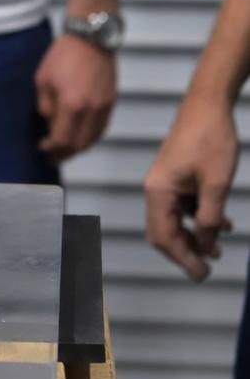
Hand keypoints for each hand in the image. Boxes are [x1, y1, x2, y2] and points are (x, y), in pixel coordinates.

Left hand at [34, 34, 116, 162]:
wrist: (91, 38)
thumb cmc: (64, 56)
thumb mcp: (43, 80)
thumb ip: (46, 107)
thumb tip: (50, 124)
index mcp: (71, 105)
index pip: (62, 139)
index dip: (51, 148)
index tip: (43, 147)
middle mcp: (91, 110)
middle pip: (79, 145)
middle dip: (64, 153)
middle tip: (53, 156)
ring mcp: (104, 107)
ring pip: (93, 139)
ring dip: (78, 147)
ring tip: (66, 150)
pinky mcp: (111, 101)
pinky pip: (102, 128)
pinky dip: (90, 136)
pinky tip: (80, 136)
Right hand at [144, 91, 237, 281]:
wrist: (209, 104)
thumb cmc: (210, 138)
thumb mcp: (215, 183)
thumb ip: (209, 217)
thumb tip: (206, 244)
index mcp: (158, 191)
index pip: (164, 236)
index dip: (183, 259)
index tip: (202, 274)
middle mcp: (156, 188)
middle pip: (165, 232)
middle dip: (186, 251)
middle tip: (207, 269)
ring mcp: (165, 182)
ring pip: (175, 220)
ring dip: (195, 236)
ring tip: (218, 249)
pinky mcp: (176, 176)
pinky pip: (184, 206)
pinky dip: (199, 218)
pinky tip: (222, 223)